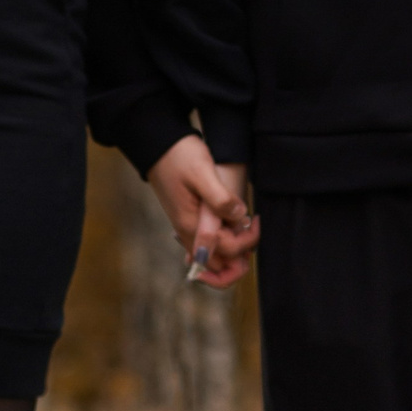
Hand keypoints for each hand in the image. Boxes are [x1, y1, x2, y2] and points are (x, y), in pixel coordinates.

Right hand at [145, 134, 255, 288]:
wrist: (157, 144)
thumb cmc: (179, 155)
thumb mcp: (202, 173)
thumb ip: (220, 199)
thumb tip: (239, 218)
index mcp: (192, 225)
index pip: (227, 252)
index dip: (247, 241)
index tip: (254, 219)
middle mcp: (187, 232)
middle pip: (217, 266)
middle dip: (239, 257)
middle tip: (251, 228)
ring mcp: (186, 227)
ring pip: (212, 257)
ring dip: (232, 250)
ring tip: (245, 226)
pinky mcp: (187, 219)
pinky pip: (206, 244)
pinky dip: (222, 242)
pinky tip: (232, 224)